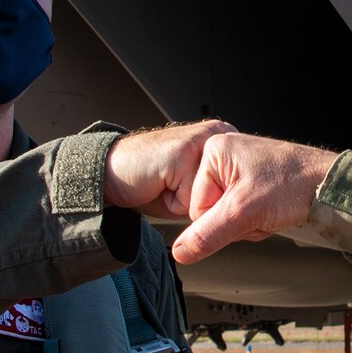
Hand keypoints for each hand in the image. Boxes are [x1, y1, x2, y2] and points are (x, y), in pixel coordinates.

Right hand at [103, 119, 233, 215]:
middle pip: (228, 195)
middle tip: (176, 185)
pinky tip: (161, 182)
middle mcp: (216, 134)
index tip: (188, 188)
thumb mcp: (194, 193)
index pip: (238, 191)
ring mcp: (201, 140)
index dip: (212, 202)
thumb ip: (218, 198)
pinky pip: (192, 200)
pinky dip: (175, 203)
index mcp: (223, 143)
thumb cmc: (151, 184)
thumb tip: (238, 218)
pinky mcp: (184, 151)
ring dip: (189, 204)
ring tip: (169, 183)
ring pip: (212, 199)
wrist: (112, 173)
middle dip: (202, 202)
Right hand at [170, 132, 339, 264]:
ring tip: (267, 209)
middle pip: (211, 212)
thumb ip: (208, 235)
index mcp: (214, 152)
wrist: (329, 184)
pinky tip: (271, 210)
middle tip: (258, 212)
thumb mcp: (243, 213)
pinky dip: (256, 219)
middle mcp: (224, 157)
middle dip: (236, 222)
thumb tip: (180, 252)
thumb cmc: (294, 184)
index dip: (220, 220)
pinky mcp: (253, 181)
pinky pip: (241, 212)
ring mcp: (240, 168)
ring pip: (227, 216)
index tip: (244, 211)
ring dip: (248, 223)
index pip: (196, 207)